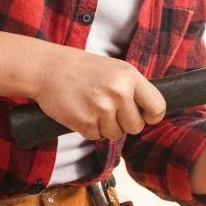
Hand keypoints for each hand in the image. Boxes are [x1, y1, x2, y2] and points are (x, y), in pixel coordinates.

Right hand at [33, 47, 166, 141]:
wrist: (48, 68)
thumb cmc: (83, 69)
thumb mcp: (115, 69)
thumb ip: (133, 88)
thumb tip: (152, 112)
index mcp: (129, 76)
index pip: (157, 107)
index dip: (151, 116)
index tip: (144, 116)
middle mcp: (118, 92)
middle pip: (136, 127)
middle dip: (125, 124)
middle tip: (110, 111)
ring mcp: (102, 108)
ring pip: (116, 134)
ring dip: (105, 127)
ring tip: (92, 107)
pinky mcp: (85, 122)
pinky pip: (97, 137)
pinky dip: (90, 129)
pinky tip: (81, 112)